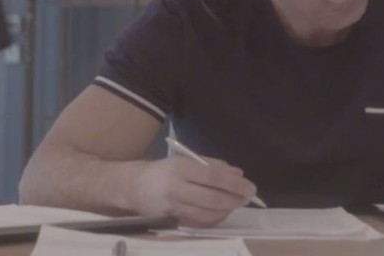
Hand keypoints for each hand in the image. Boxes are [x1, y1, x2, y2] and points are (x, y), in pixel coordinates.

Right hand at [130, 155, 258, 227]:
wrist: (133, 187)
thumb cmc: (164, 170)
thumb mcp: (185, 160)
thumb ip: (212, 165)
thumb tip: (238, 174)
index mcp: (180, 167)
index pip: (213, 176)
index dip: (234, 184)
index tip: (250, 187)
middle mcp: (175, 187)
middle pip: (212, 198)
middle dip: (234, 199)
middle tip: (248, 198)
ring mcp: (173, 207)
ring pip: (207, 213)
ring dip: (226, 210)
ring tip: (237, 204)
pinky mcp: (171, 221)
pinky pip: (199, 222)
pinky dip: (214, 218)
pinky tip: (222, 212)